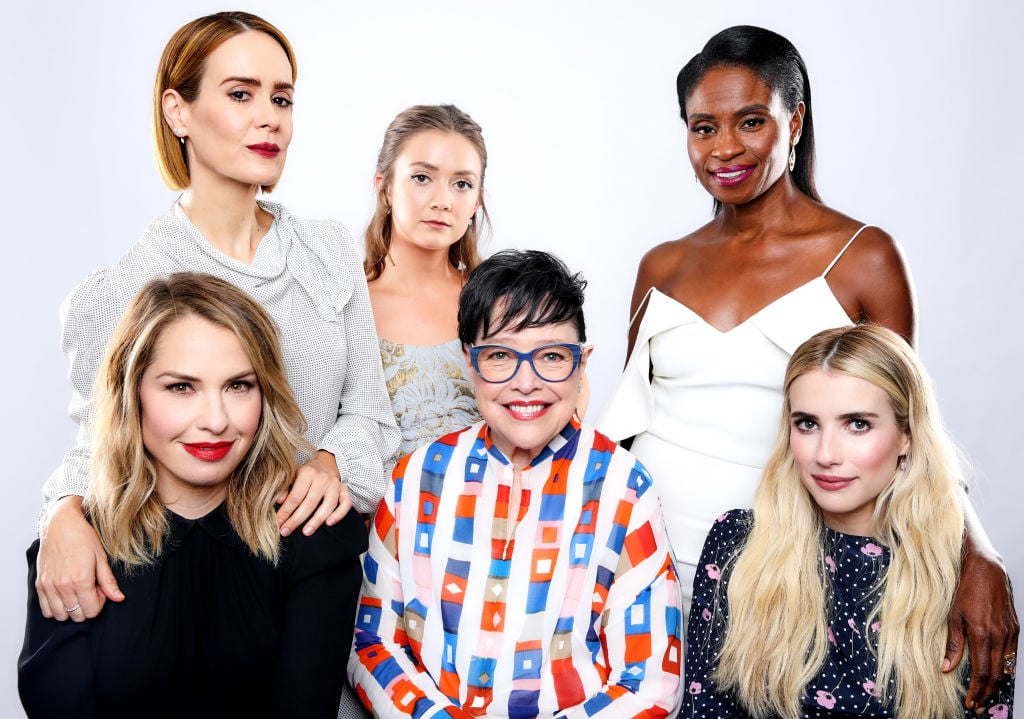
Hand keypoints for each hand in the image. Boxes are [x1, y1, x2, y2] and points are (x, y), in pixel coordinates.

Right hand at [36, 495, 123, 621]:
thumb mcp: (101, 558)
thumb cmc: (83, 538)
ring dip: (71, 609)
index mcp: (81, 580)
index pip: (92, 611)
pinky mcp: (39, 584)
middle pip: (77, 616)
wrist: (60, 524)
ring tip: (77, 591)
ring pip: (60, 615)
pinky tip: (64, 595)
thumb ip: (109, 582)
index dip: (100, 603)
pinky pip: (46, 609)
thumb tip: (119, 599)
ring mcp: (49, 586)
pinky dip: (56, 608)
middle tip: (90, 589)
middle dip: (87, 606)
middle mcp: (62, 586)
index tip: (100, 589)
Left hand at [276, 450, 352, 536]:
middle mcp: (322, 478)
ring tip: (306, 532)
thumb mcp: (292, 475)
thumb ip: (284, 488)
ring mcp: (335, 484)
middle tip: (286, 531)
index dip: (286, 511)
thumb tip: (279, 502)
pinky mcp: (344, 490)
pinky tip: (329, 523)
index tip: (278, 523)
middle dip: (296, 520)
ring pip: (328, 505)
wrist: (325, 463)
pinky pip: (346, 503)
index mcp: (307, 473)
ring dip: (316, 521)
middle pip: (310, 503)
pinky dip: (339, 514)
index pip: (296, 496)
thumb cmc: (305, 473)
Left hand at [942, 543, 1018, 712]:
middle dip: (987, 693)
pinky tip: (998, 674)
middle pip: (997, 674)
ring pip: (1006, 666)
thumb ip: (952, 644)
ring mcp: (1011, 633)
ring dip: (997, 683)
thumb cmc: (966, 590)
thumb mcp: (953, 616)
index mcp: (983, 635)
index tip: (971, 702)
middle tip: (979, 706)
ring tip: (986, 695)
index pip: (983, 672)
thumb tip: (946, 668)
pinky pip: (1011, 654)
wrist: (987, 570)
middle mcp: (1001, 637)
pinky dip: (1005, 668)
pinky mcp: (1015, 628)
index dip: (977, 690)